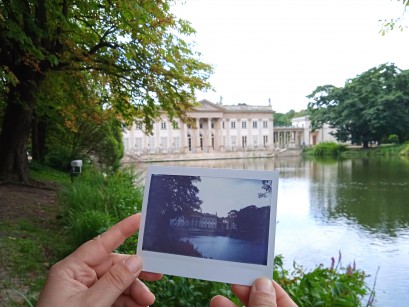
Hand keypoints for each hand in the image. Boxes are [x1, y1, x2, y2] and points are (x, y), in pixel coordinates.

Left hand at [37, 214, 161, 306]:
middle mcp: (78, 277)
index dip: (121, 230)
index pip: (101, 244)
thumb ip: (115, 282)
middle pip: (114, 266)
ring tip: (147, 302)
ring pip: (117, 283)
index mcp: (71, 270)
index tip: (139, 219)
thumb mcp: (91, 304)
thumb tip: (136, 260)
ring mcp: (85, 292)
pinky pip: (114, 297)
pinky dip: (128, 302)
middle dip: (135, 274)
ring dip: (134, 291)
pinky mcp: (91, 304)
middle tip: (157, 276)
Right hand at [210, 277, 296, 306]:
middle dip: (247, 295)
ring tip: (217, 300)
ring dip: (231, 306)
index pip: (285, 302)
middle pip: (263, 306)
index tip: (253, 275)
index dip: (269, 288)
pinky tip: (216, 305)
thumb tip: (262, 283)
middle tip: (234, 283)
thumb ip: (264, 305)